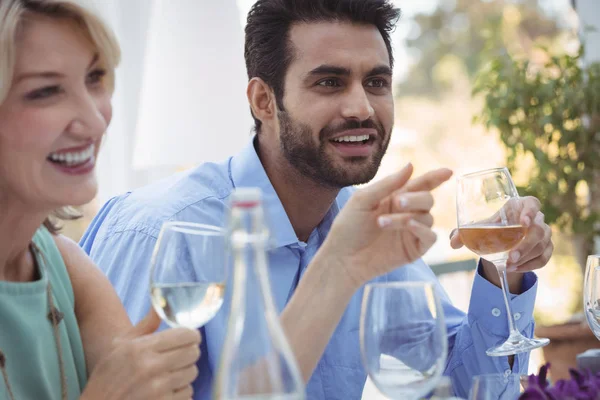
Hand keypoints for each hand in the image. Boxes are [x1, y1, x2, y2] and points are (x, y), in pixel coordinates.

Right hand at [82, 308, 200, 399]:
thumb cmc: (108, 375)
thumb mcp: (120, 346)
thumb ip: (145, 325)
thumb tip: (159, 304)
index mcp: (141, 348)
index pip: (185, 335)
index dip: (191, 335)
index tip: (190, 338)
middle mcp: (151, 367)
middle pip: (193, 353)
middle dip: (189, 353)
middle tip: (180, 356)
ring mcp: (157, 389)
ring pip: (192, 373)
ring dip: (184, 374)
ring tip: (168, 375)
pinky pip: (188, 393)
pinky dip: (180, 392)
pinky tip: (165, 391)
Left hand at [323, 163, 452, 288]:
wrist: (342, 258)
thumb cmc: (348, 227)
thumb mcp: (363, 200)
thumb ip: (388, 184)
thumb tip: (411, 165)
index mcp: (395, 198)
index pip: (420, 185)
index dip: (435, 177)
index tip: (448, 172)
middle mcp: (406, 213)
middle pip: (427, 199)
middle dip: (416, 198)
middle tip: (397, 202)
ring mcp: (411, 232)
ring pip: (427, 217)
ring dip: (406, 217)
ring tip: (381, 222)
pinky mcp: (414, 249)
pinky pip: (430, 237)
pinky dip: (421, 229)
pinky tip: (408, 226)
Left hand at [450, 196, 552, 291]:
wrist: (501, 240)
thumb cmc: (491, 228)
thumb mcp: (478, 229)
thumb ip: (463, 233)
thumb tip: (453, 243)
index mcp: (520, 205)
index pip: (532, 203)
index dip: (530, 211)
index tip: (523, 222)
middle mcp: (536, 218)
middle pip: (539, 230)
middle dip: (525, 245)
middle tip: (510, 257)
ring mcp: (544, 233)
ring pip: (542, 246)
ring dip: (526, 258)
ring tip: (509, 266)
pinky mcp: (547, 248)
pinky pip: (544, 258)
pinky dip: (531, 265)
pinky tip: (516, 269)